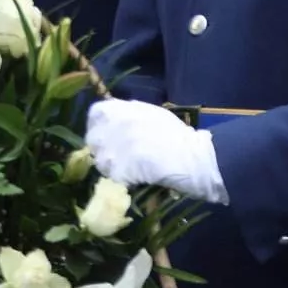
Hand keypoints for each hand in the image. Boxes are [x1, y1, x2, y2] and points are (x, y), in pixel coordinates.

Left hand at [85, 100, 227, 204]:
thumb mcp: (152, 115)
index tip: (106, 134)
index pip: (96, 113)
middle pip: (93, 139)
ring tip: (129, 167)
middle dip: (102, 148)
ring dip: (111, 165)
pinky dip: (121, 178)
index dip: (98, 124)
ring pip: (100, 160)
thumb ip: (129, 115)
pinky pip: (112, 175)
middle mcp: (117, 125)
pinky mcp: (120, 169)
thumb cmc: (177, 135)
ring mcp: (117, 148)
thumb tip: (113, 119)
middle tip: (117, 155)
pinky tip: (136, 176)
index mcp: (126, 109)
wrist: (194, 157)